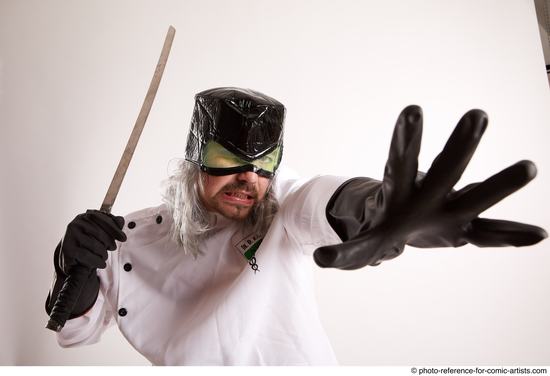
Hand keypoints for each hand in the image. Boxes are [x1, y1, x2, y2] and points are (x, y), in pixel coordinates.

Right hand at [58, 209, 126, 273]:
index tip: (123, 238)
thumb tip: (121, 220)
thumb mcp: (102, 233)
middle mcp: (75, 224)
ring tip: (104, 256)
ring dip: (103, 253)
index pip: (103, 220)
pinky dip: (97, 261)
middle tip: (113, 248)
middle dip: (110, 242)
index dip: (115, 229)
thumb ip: (112, 226)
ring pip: (94, 245)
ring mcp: (70, 236)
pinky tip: (102, 264)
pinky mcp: (68, 249)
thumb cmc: (90, 243)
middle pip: (99, 233)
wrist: (73, 259)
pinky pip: (87, 255)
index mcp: (85, 216)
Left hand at [314, 105, 546, 269]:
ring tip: (528, 167)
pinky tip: (537, 236)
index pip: (399, 161)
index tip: (413, 109)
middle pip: (446, 167)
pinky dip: (509, 236)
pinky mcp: (467, 228)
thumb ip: (346, 252)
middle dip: (459, 145)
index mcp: (399, 191)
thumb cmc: (384, 226)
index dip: (405, 139)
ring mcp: (452, 208)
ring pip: (476, 193)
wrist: (405, 225)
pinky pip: (491, 234)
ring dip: (499, 183)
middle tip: (478, 114)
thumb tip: (318, 258)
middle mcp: (430, 192)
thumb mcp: (363, 243)